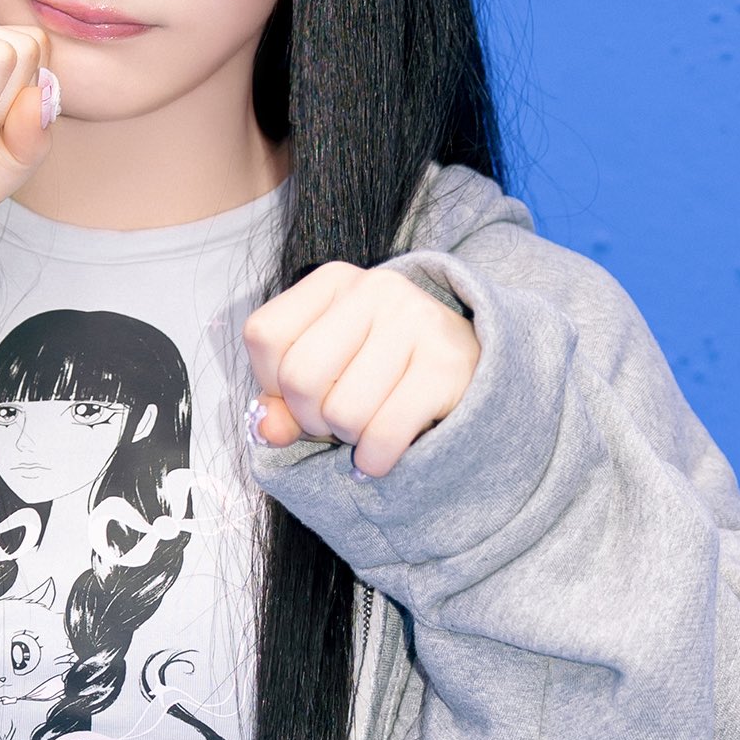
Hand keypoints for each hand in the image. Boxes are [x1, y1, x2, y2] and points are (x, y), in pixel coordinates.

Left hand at [242, 263, 478, 477]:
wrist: (475, 367)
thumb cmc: (385, 370)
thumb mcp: (327, 372)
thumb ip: (284, 401)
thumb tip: (266, 430)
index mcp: (334, 280)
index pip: (264, 335)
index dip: (270, 380)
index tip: (301, 393)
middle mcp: (374, 289)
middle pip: (300, 377)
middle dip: (310, 418)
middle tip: (336, 420)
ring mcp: (415, 321)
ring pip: (342, 412)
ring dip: (349, 438)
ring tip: (369, 424)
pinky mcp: (445, 365)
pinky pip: (383, 434)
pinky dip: (374, 459)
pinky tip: (382, 453)